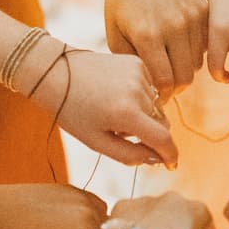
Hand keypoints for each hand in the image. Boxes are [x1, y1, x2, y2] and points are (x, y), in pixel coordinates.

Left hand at [25, 46, 178, 168]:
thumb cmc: (73, 111)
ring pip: (156, 107)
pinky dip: (140, 98)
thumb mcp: (96, 142)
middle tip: (122, 134)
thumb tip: (157, 159)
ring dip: (144, 115)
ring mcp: (139, 74)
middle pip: (162, 123)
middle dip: (150, 135)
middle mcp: (138, 91)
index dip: (170, 155)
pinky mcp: (137, 63)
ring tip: (114, 112)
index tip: (171, 165)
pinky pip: (150, 89)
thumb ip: (129, 155)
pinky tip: (117, 96)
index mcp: (126, 113)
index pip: (163, 138)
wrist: (57, 72)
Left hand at [103, 0, 207, 102]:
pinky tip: (181, 47)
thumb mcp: (115, 34)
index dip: (161, 94)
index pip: (165, 81)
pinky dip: (195, 51)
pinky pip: (206, 44)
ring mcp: (192, 17)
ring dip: (185, 69)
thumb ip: (132, 64)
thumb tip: (151, 89)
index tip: (156, 97)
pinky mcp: (203, 9)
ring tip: (171, 64)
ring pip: (198, 63)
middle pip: (185, 77)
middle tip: (166, 87)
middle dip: (175, 87)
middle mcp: (174, 27)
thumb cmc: (121, 0)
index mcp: (148, 35)